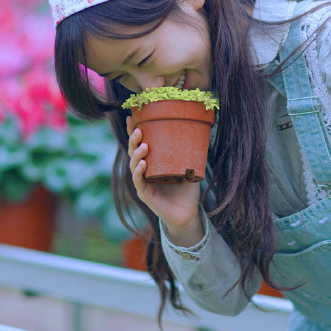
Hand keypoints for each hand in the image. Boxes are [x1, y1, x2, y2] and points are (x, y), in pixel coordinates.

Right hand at [127, 116, 203, 246]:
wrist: (187, 212)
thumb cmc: (187, 189)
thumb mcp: (189, 166)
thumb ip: (190, 152)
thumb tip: (199, 131)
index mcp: (152, 161)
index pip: (140, 143)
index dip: (134, 131)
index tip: (131, 117)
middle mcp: (144, 170)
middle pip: (133, 151)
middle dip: (133, 139)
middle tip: (139, 130)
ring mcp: (142, 182)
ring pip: (134, 164)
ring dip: (137, 154)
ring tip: (144, 146)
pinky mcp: (145, 194)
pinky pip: (138, 181)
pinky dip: (138, 172)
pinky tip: (142, 164)